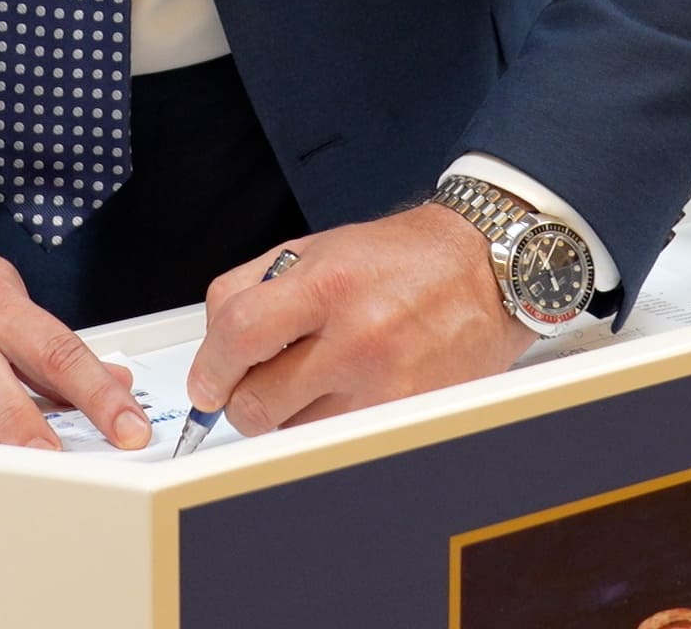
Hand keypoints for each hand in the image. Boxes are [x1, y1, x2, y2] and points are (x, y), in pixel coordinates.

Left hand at [185, 204, 534, 434]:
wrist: (484, 269)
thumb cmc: (402, 258)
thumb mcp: (318, 248)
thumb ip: (252, 288)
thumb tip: (211, 350)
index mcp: (328, 284)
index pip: (238, 335)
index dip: (210, 368)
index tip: (206, 383)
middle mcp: (358, 337)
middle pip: (257, 402)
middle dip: (243, 400)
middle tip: (256, 384)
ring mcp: (385, 384)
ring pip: (293, 433)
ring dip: (287, 415)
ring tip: (315, 378)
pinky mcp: (407, 416)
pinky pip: (335, 441)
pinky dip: (325, 426)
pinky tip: (342, 394)